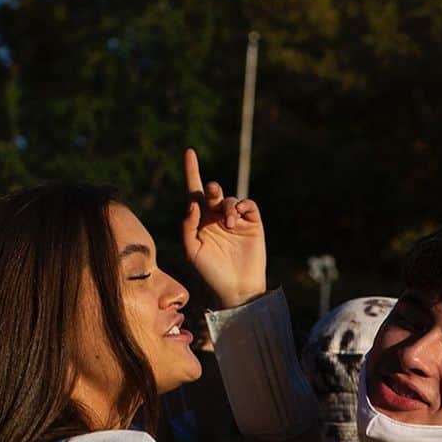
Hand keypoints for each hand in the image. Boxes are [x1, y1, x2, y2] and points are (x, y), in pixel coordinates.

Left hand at [182, 149, 266, 309]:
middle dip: (212, 189)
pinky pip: (248, 205)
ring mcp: (236, 221)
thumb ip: (188, 226)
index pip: (195, 192)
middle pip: (213, 192)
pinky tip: (238, 217)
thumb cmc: (210, 274)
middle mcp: (217, 218)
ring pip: (229, 199)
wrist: (237, 289)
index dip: (192, 171)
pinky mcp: (253, 224)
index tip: (189, 151)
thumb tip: (193, 203)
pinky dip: (243, 205)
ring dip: (227, 207)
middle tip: (212, 194)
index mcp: (200, 221)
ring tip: (229, 224)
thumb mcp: (192, 251)